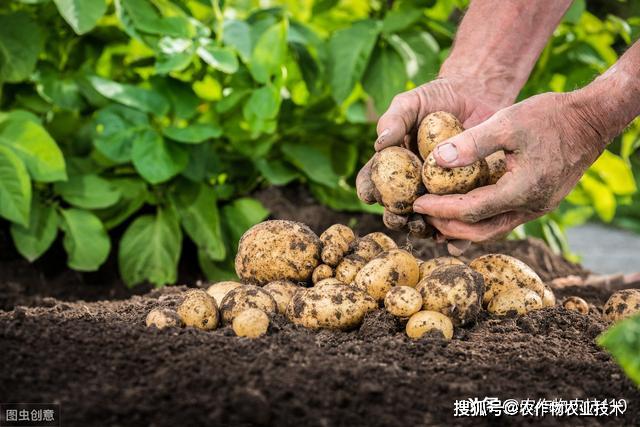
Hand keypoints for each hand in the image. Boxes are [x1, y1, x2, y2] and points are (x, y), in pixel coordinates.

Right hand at [356, 76, 503, 240]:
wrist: (477, 95)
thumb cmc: (436, 98)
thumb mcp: (411, 102)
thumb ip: (394, 120)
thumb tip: (380, 144)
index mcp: (392, 166)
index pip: (372, 182)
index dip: (368, 191)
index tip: (370, 195)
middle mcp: (412, 184)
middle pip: (397, 209)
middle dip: (395, 218)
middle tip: (399, 217)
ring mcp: (438, 193)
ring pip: (426, 220)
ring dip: (423, 229)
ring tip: (425, 228)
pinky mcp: (465, 196)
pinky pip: (459, 220)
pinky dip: (457, 235)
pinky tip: (456, 241)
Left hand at [413, 91, 606, 240]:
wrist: (591, 121)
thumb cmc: (551, 116)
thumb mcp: (509, 121)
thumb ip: (473, 142)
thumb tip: (437, 160)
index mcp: (523, 190)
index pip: (471, 210)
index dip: (441, 209)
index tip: (417, 202)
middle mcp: (531, 207)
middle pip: (479, 230)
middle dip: (447, 225)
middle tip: (421, 213)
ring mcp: (536, 208)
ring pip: (492, 230)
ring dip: (462, 227)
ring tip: (435, 216)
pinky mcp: (538, 203)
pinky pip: (502, 220)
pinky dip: (478, 220)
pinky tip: (460, 213)